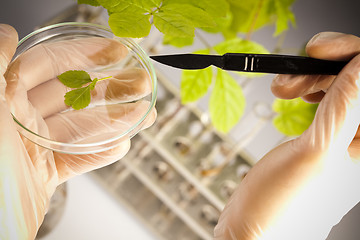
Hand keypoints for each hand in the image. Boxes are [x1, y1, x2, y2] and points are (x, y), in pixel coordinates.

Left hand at [0, 24, 155, 238]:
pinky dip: (102, 150)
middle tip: (143, 82)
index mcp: (7, 98)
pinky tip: (124, 142)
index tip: (116, 50)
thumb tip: (5, 34)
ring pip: (82, 127)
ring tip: (147, 113)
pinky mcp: (47, 172)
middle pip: (75, 95)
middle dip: (112, 87)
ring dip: (117, 120)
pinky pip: (79, 158)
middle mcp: (22, 118)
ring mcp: (37, 145)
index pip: (50, 66)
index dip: (84, 54)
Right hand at [214, 32, 359, 239]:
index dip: (354, 60)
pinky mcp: (319, 139)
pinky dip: (306, 91)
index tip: (321, 51)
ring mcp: (340, 141)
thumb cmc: (280, 205)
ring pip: (340, 90)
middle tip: (291, 73)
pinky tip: (290, 94)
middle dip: (326, 69)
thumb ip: (344, 107)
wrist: (251, 229)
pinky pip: (323, 103)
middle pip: (358, 85)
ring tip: (281, 88)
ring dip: (311, 79)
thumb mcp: (315, 153)